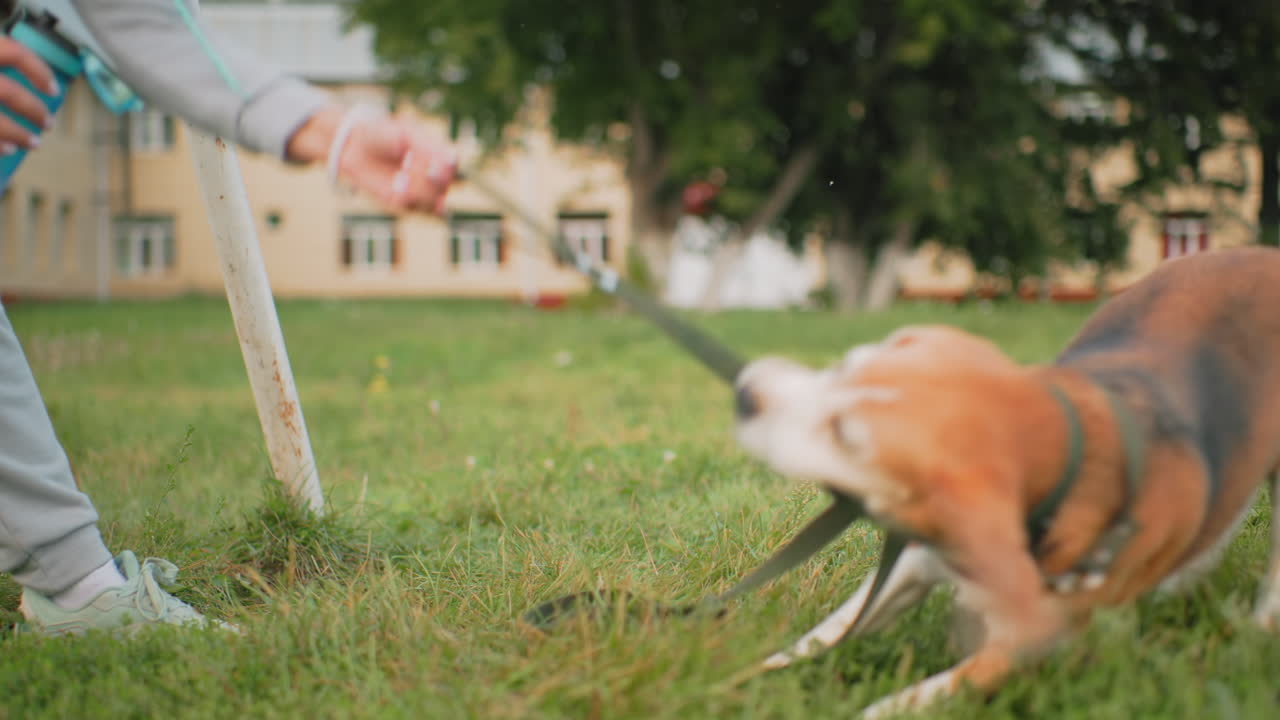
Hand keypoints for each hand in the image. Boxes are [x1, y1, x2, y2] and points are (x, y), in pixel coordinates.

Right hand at [0, 35, 57, 152]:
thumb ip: (4, 66)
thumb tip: (39, 90)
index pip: (14, 53)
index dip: (39, 71)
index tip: (55, 90)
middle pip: (9, 93)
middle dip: (34, 110)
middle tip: (48, 124)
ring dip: (17, 134)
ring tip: (33, 143)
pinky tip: (7, 149)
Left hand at [286, 105, 456, 214]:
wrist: (353, 147)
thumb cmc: (381, 134)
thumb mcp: (404, 134)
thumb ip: (428, 148)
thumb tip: (454, 159)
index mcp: (438, 153)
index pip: (452, 166)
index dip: (442, 167)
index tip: (419, 156)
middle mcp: (434, 175)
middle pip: (445, 186)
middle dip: (426, 179)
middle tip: (405, 163)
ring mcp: (422, 191)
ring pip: (433, 202)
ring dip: (416, 191)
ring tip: (398, 177)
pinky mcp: (406, 203)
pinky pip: (415, 209)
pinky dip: (406, 199)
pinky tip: (394, 187)